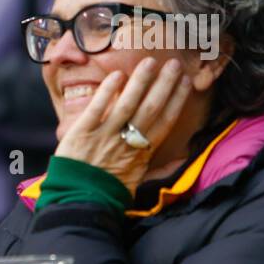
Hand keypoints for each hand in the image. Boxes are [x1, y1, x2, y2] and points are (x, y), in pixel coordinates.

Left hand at [53, 57, 192, 193]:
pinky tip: (117, 75)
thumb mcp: (137, 182)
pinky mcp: (82, 133)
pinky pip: (97, 108)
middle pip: (151, 108)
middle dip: (164, 84)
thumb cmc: (107, 193)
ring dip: (140, 81)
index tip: (185, 83)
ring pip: (127, 104)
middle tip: (174, 64)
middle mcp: (126, 141)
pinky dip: (107, 91)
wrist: (79, 202)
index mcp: (142, 153)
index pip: (164, 121)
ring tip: (150, 62)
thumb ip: (156, 168)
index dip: (176, 100)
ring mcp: (104, 136)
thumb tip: (180, 160)